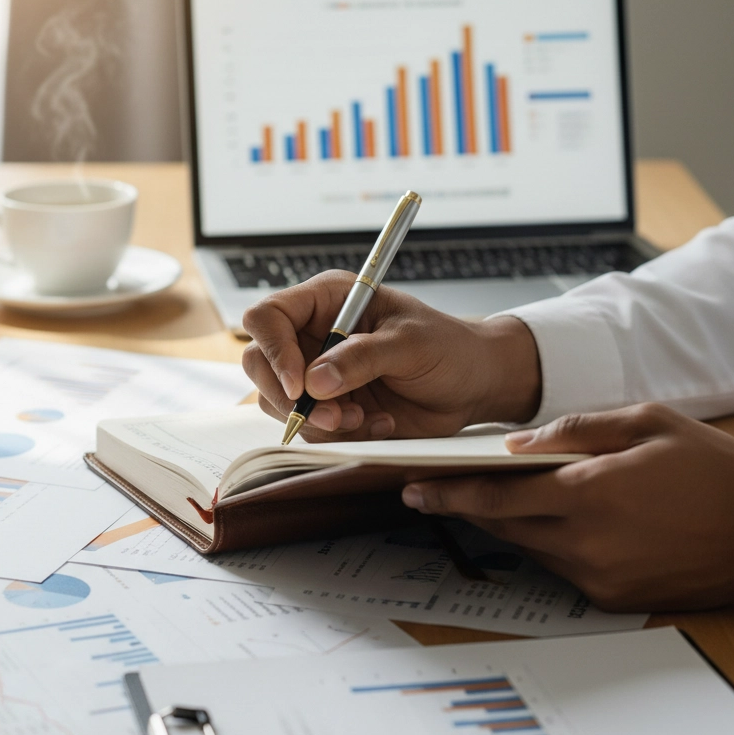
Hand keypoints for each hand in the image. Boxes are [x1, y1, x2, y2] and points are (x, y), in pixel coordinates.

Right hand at [241, 270, 540, 439]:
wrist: (474, 384)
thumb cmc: (449, 348)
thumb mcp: (411, 344)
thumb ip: (362, 358)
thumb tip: (314, 381)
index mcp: (328, 300)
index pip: (268, 317)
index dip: (274, 350)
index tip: (302, 385)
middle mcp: (314, 334)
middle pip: (259, 363)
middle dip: (290, 398)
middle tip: (335, 417)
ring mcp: (318, 372)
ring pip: (278, 402)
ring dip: (318, 421)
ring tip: (366, 417)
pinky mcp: (329, 406)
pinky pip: (308, 427)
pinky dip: (339, 435)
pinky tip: (378, 422)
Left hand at [401, 403, 733, 611]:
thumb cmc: (711, 466)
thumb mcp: (645, 422)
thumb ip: (575, 431)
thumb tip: (516, 443)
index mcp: (591, 494)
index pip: (499, 495)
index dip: (450, 492)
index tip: (414, 488)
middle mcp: (587, 543)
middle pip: (503, 525)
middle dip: (460, 508)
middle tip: (423, 493)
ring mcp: (600, 577)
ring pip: (527, 548)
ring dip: (499, 524)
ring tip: (471, 500)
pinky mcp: (614, 598)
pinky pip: (559, 567)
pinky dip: (540, 542)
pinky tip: (536, 521)